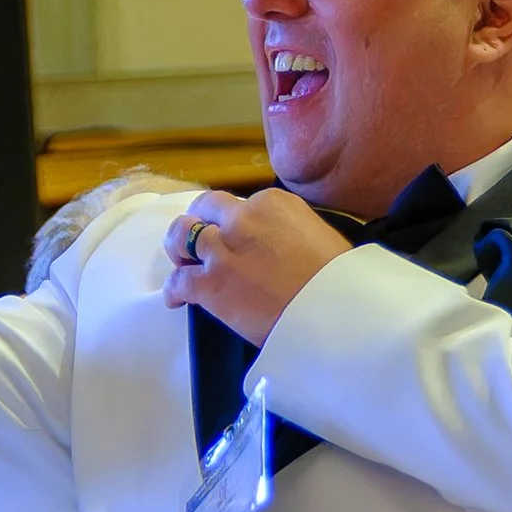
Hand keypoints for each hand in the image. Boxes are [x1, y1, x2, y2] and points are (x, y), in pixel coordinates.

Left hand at [163, 188, 352, 343]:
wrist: (333, 310)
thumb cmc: (337, 279)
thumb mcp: (316, 234)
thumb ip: (288, 229)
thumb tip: (277, 243)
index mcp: (272, 202)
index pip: (238, 203)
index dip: (232, 222)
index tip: (236, 238)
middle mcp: (242, 218)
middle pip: (204, 208)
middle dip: (199, 224)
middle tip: (200, 244)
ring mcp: (222, 249)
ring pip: (181, 235)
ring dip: (179, 249)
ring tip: (182, 263)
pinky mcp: (209, 283)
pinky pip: (178, 280)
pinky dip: (174, 289)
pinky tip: (177, 299)